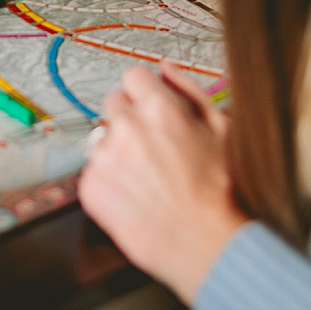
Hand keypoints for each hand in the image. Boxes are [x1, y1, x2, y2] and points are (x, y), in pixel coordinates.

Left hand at [78, 61, 249, 303]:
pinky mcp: (90, 186)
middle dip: (131, 119)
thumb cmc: (220, 189)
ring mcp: (104, 157)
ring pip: (103, 139)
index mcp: (157, 108)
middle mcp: (126, 127)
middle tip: (153, 148)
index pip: (134, 76)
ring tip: (147, 176)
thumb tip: (165, 68)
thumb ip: (188, 89)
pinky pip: (94, 170)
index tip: (151, 108)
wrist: (204, 241)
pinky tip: (136, 193)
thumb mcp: (220, 128)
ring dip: (119, 150)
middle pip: (114, 103)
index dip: (146, 93)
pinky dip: (110, 179)